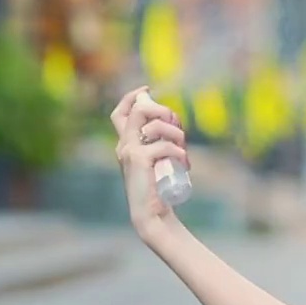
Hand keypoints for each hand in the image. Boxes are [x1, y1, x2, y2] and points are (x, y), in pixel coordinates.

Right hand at [109, 86, 190, 239]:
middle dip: (160, 109)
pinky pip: (164, 145)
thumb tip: (174, 121)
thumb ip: (160, 143)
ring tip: (183, 148)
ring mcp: (129, 152)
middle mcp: (123, 145)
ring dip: (176, 133)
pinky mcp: (139, 160)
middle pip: (137, 110)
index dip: (132, 97)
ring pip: (155, 125)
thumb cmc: (158, 188)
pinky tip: (185, 163)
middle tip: (175, 123)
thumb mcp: (158, 160)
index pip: (120, 113)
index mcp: (126, 144)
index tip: (147, 90)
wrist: (152, 214)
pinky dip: (179, 152)